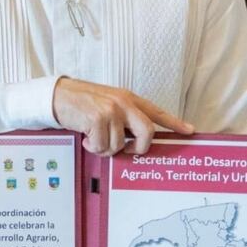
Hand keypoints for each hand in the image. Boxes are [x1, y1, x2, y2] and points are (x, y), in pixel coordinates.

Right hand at [52, 77, 193, 155]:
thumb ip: (123, 115)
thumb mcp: (106, 102)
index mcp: (127, 98)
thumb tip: (135, 138)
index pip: (156, 112)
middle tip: (128, 151)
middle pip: (147, 132)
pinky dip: (94, 147)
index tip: (190, 131)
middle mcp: (122, 103)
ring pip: (120, 145)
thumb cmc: (80, 101)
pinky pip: (103, 146)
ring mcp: (110, 111)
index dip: (175, 123)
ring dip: (106, 148)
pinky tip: (86, 138)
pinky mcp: (97, 119)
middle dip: (139, 148)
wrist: (56, 95)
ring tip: (94, 139)